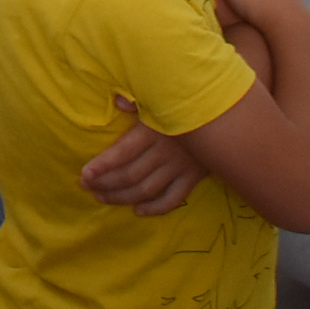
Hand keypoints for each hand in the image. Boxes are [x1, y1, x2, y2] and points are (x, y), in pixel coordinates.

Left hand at [80, 99, 208, 215]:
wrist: (224, 117)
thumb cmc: (184, 103)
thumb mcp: (160, 98)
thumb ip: (137, 100)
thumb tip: (118, 102)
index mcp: (151, 131)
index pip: (122, 152)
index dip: (102, 165)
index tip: (84, 175)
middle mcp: (164, 152)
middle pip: (131, 174)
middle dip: (106, 184)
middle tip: (88, 188)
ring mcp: (179, 167)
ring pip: (147, 189)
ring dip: (123, 197)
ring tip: (103, 198)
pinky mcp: (193, 178)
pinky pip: (172, 199)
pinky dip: (155, 208)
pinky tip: (138, 211)